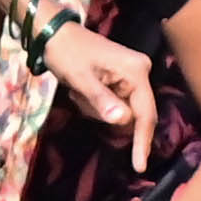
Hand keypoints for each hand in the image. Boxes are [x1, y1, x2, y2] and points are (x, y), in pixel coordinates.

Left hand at [41, 22, 156, 172]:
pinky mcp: (123, 77)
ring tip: (77, 91)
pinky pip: (114, 102)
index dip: (142, 142)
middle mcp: (141, 73)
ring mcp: (132, 75)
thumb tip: (123, 122)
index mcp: (136, 72)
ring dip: (96, 109)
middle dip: (105, 115)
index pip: (145, 115)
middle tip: (80, 97)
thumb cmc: (66, 54)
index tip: (139, 167)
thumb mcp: (80, 79)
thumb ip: (102, 101)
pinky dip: (96, 103)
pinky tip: (80, 90)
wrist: (55, 33)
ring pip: (121, 110)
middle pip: (134, 114)